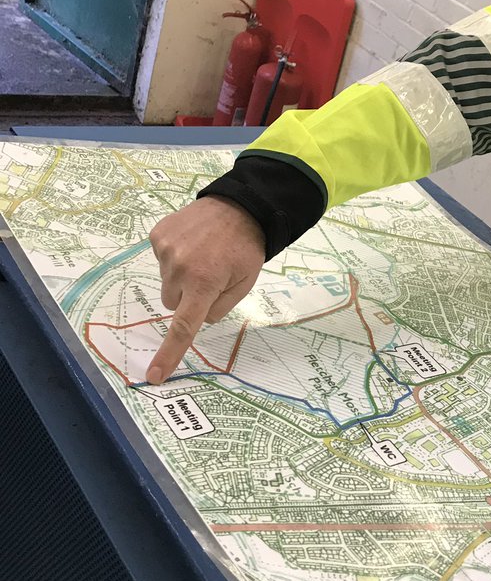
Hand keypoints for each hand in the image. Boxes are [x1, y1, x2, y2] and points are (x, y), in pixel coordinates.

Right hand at [147, 196, 265, 383]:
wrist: (239, 205)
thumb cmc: (245, 249)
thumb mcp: (244, 284)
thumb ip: (219, 308)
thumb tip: (196, 318)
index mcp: (204, 284)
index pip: (183, 327)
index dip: (169, 354)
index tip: (154, 375)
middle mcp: (179, 268)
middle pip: (171, 303)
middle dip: (187, 298)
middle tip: (208, 277)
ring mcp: (165, 250)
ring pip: (166, 282)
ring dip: (181, 276)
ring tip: (203, 254)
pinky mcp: (157, 236)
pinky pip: (161, 260)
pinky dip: (174, 257)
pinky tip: (192, 243)